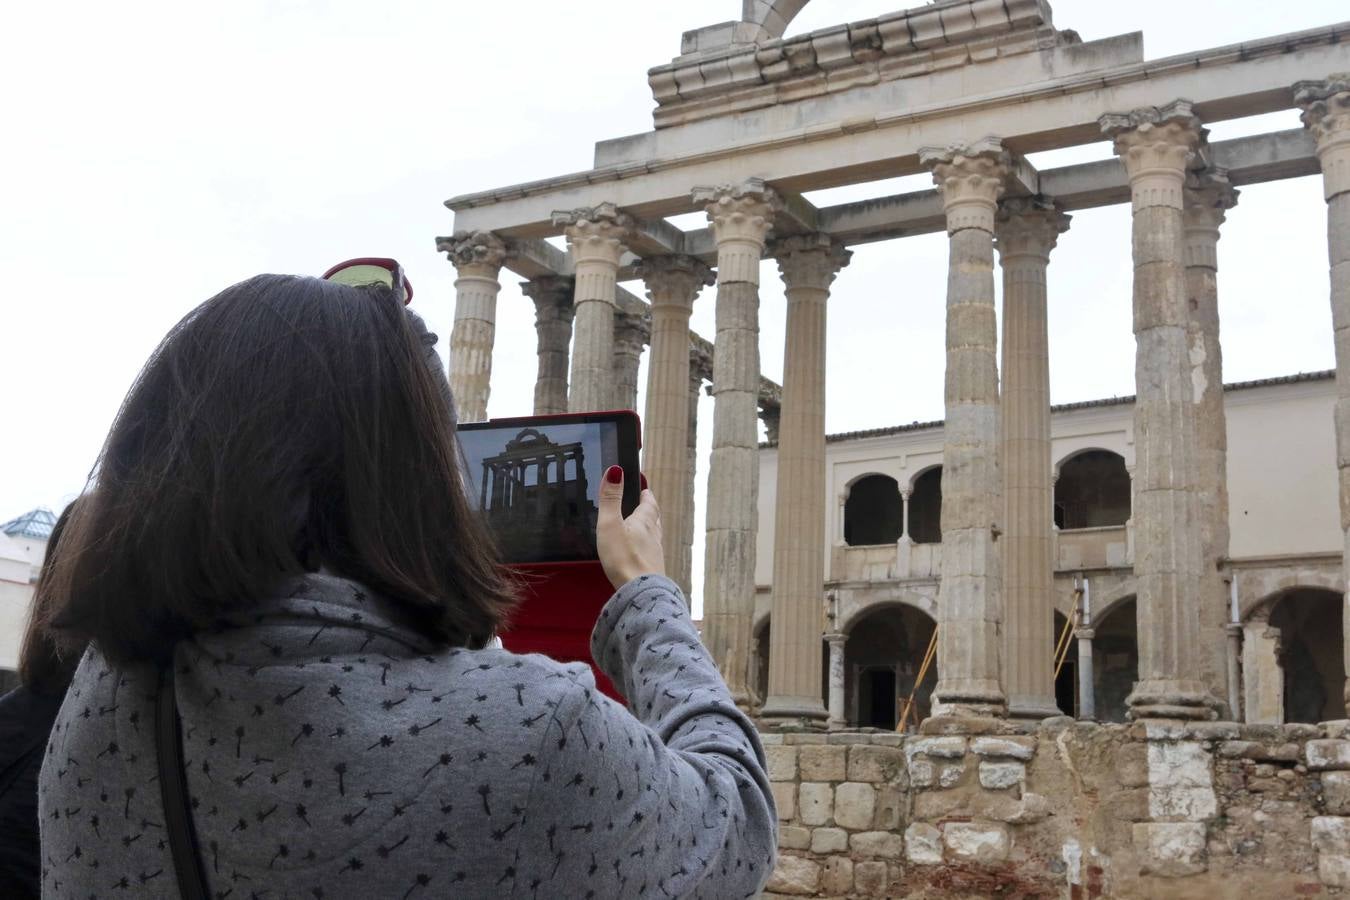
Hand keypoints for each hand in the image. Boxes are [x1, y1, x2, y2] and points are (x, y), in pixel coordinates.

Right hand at [596, 466, 664, 588]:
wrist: (640, 593)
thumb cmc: (624, 558)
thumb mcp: (610, 524)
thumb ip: (610, 498)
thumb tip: (615, 470)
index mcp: (645, 521)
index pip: (649, 501)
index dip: (646, 493)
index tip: (643, 487)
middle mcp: (654, 535)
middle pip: (654, 517)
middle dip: (648, 509)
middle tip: (643, 503)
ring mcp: (654, 553)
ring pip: (654, 535)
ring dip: (649, 527)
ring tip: (641, 525)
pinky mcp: (651, 569)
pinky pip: (650, 553)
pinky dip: (645, 547)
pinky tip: (638, 553)